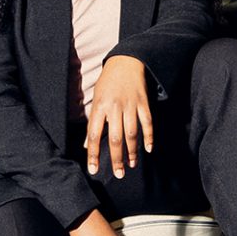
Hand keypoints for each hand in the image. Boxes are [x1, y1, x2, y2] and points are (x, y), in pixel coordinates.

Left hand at [84, 55, 152, 178]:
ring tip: (131, 165)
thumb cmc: (108, 82)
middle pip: (114, 138)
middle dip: (116, 158)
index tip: (94, 169)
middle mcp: (114, 107)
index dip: (93, 154)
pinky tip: (148, 149)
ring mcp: (131, 105)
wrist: (126, 61)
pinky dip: (149, 137)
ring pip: (131, 133)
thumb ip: (93, 122)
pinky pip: (147, 123)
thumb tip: (87, 144)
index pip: (93, 135)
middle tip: (118, 174)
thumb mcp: (95, 99)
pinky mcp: (144, 103)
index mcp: (99, 106)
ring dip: (132, 152)